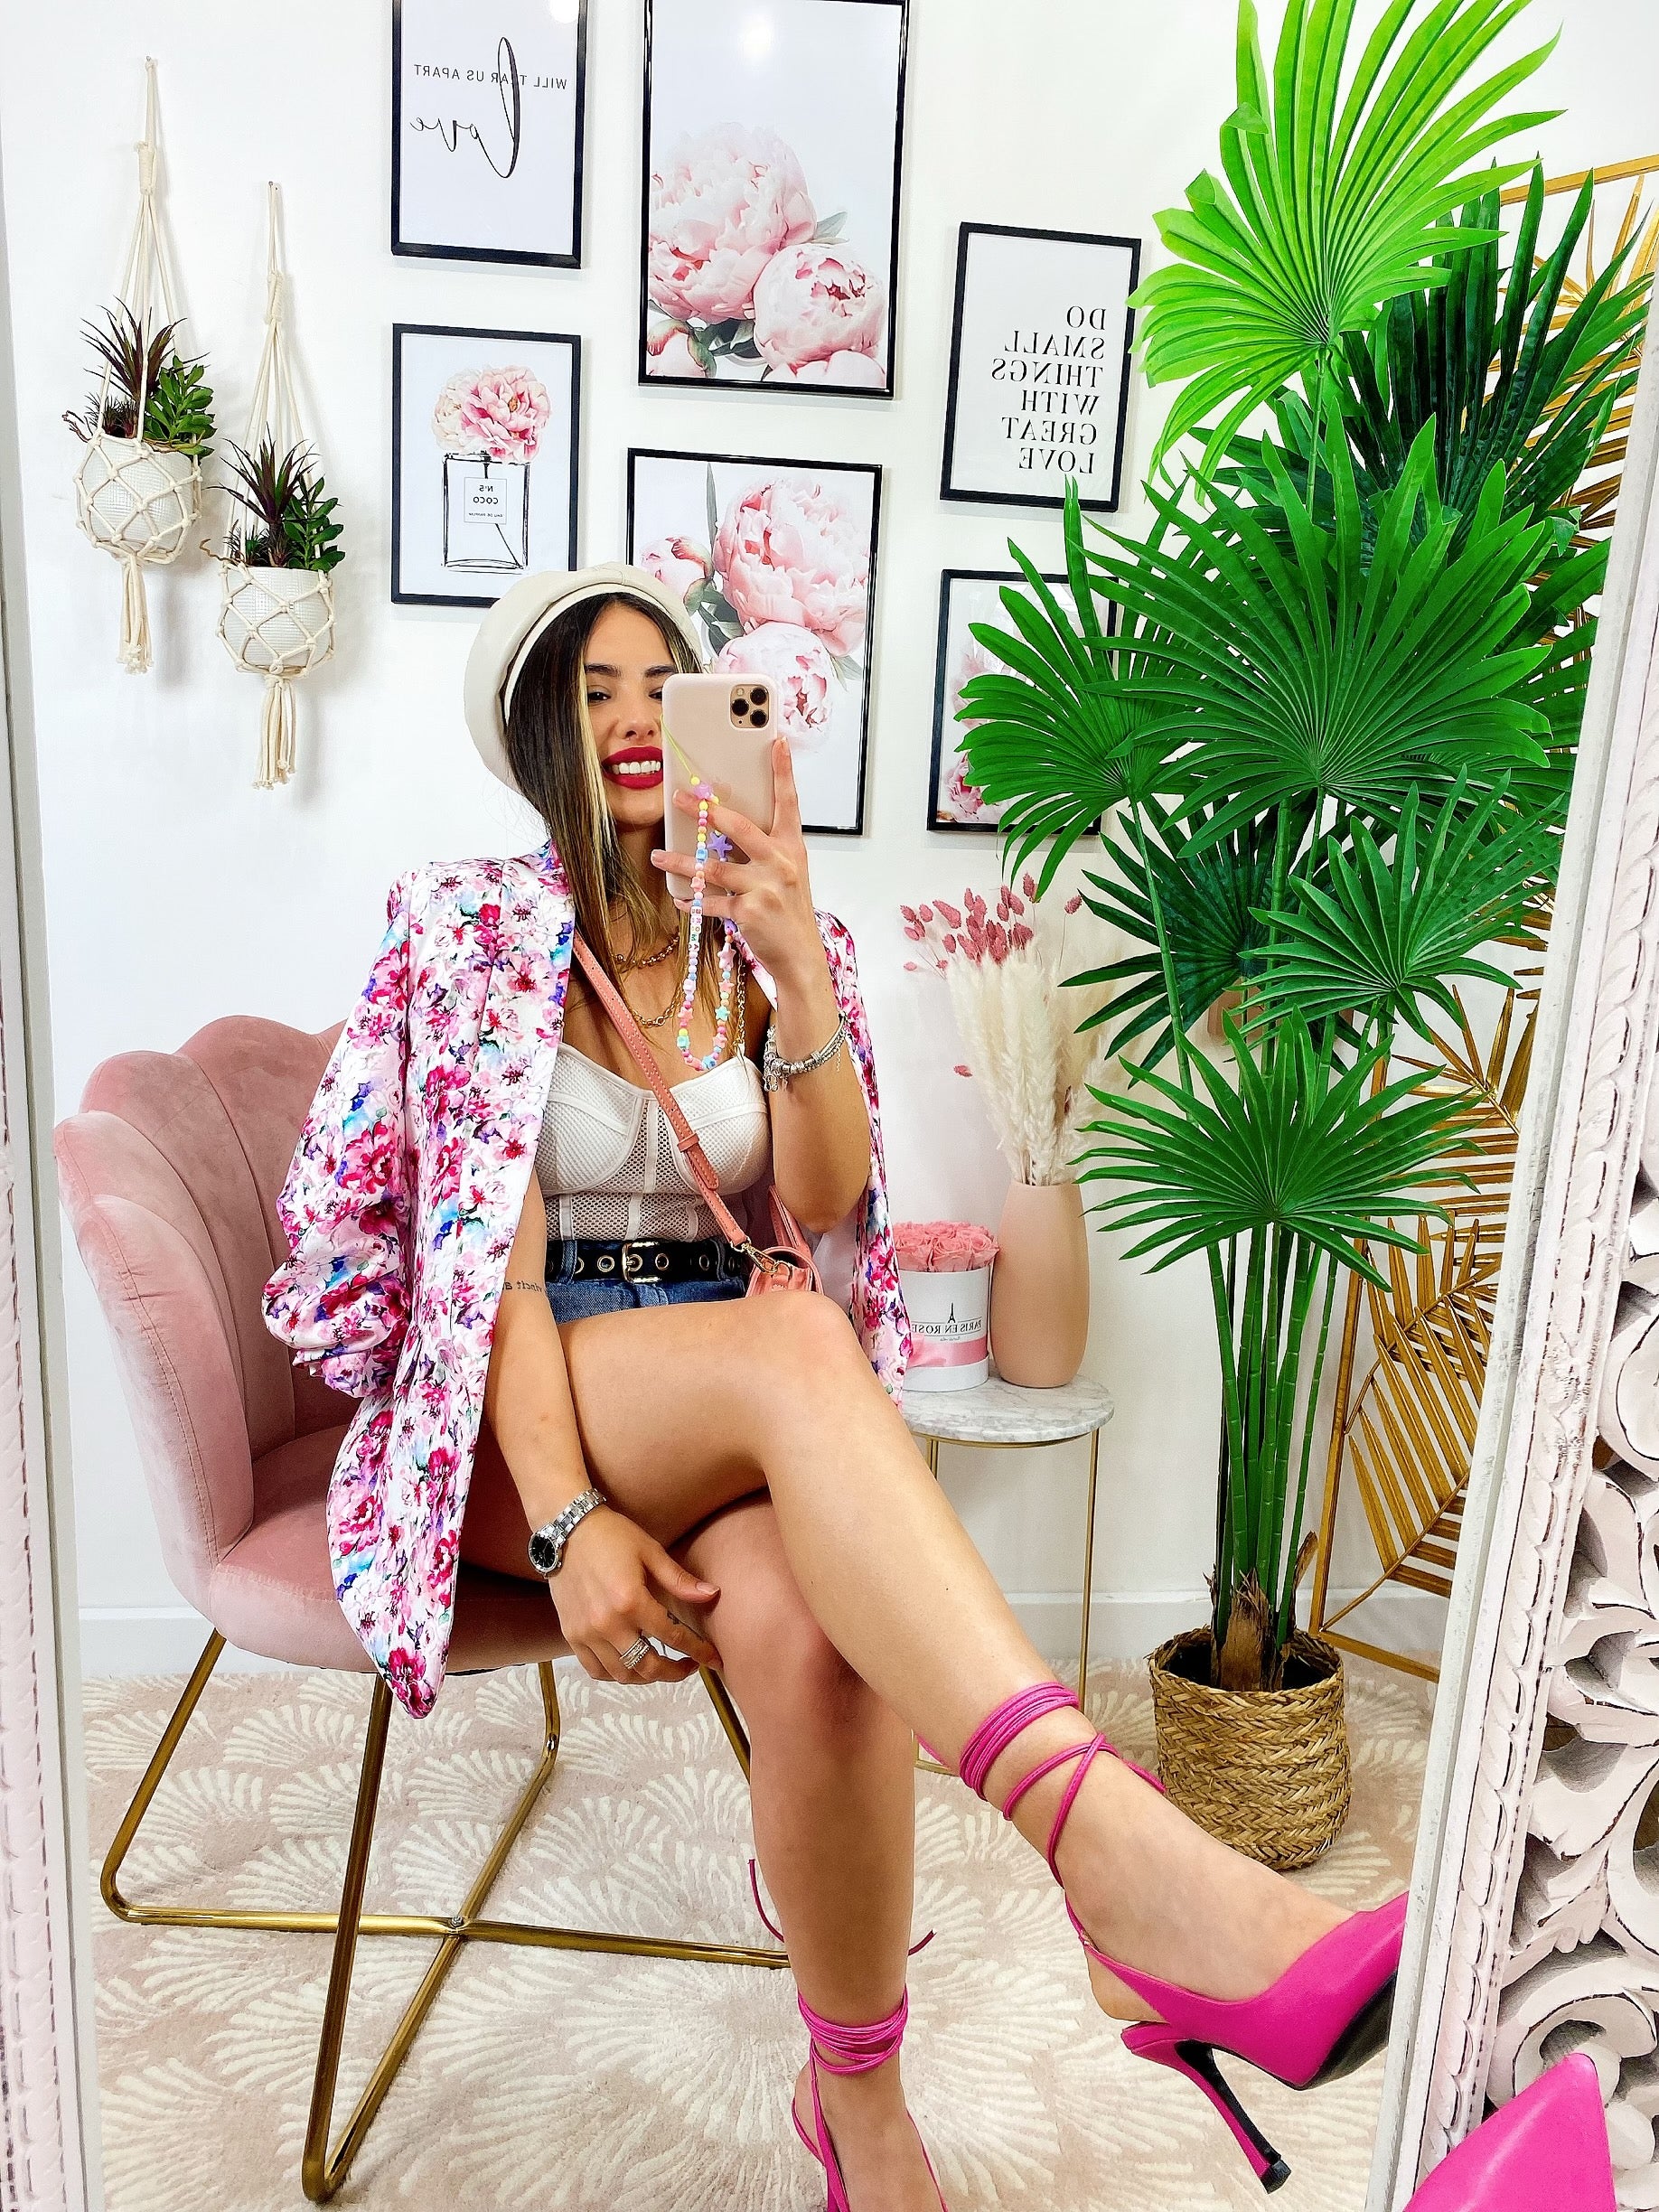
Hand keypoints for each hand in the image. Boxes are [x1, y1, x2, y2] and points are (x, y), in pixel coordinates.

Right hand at [550, 1505, 722, 1683]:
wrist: (566, 1530)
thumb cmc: (612, 1536)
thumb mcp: (650, 1551)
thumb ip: (680, 1580)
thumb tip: (713, 1594)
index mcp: (632, 1601)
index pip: (673, 1637)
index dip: (698, 1651)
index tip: (713, 1659)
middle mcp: (609, 1623)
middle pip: (648, 1666)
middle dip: (675, 1672)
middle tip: (688, 1666)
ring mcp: (587, 1633)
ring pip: (622, 1674)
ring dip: (646, 1676)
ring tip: (661, 1665)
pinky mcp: (571, 1635)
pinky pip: (595, 1669)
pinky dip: (616, 1674)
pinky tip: (629, 1664)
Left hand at [651, 737, 825, 986]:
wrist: (800, 955)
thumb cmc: (789, 909)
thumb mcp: (788, 872)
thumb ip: (764, 848)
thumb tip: (724, 825)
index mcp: (791, 847)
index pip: (789, 802)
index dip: (783, 771)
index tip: (776, 742)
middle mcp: (781, 862)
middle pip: (739, 827)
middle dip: (706, 811)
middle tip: (680, 796)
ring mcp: (765, 887)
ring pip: (713, 868)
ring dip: (682, 862)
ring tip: (659, 856)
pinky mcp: (749, 912)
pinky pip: (711, 902)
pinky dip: (692, 900)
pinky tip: (679, 897)